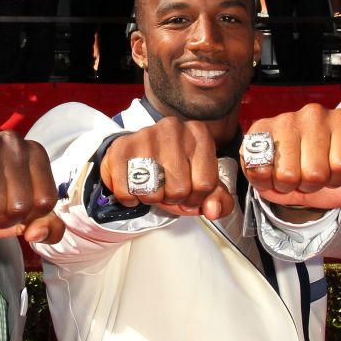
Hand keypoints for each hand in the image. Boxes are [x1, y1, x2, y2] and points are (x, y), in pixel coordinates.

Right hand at [99, 117, 233, 219]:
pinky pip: (127, 192)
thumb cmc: (173, 169)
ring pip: (153, 192)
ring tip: (151, 185)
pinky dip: (130, 198)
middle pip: (180, 189)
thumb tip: (213, 211)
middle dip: (172, 198)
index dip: (196, 198)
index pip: (205, 184)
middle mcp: (174, 129)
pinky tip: (133, 186)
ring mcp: (146, 135)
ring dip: (151, 198)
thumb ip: (218, 199)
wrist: (138, 151)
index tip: (188, 192)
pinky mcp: (121, 148)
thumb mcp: (202, 181)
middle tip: (166, 187)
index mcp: (199, 134)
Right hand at [242, 104, 340, 209]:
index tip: (336, 172)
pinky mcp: (258, 132)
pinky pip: (261, 169)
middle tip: (312, 175)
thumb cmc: (333, 173)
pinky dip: (267, 180)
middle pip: (315, 172)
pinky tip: (274, 169)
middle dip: (314, 184)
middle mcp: (314, 114)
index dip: (339, 179)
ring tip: (295, 173)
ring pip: (288, 175)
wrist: (299, 180)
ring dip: (291, 184)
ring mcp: (285, 121)